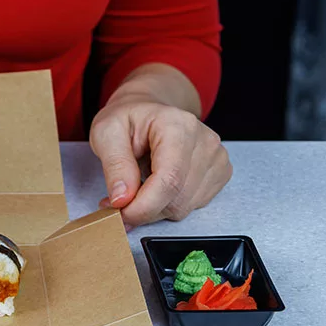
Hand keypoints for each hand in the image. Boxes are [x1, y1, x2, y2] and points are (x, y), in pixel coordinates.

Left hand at [89, 98, 231, 228]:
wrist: (147, 111)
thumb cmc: (127, 118)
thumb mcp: (106, 132)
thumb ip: (115, 165)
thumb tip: (122, 199)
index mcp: (177, 125)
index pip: (169, 180)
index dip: (143, 206)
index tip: (119, 214)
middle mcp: (205, 141)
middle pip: (177, 199)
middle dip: (143, 208)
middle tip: (118, 200)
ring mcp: (216, 158)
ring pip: (183, 207)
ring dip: (154, 207)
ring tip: (137, 184)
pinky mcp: (219, 173)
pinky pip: (192, 206)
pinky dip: (168, 204)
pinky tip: (156, 184)